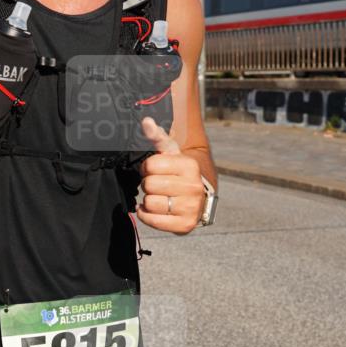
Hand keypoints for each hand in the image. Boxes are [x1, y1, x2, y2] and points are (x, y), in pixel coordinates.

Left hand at [136, 117, 204, 234]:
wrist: (199, 198)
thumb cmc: (180, 173)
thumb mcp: (172, 154)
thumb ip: (158, 137)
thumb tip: (146, 121)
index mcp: (189, 166)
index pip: (150, 165)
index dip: (147, 168)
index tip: (154, 171)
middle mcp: (192, 186)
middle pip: (148, 185)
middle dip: (148, 185)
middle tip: (157, 185)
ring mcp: (190, 207)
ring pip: (149, 203)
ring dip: (147, 201)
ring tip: (158, 197)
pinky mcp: (184, 225)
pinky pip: (152, 220)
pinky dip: (146, 215)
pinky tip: (154, 209)